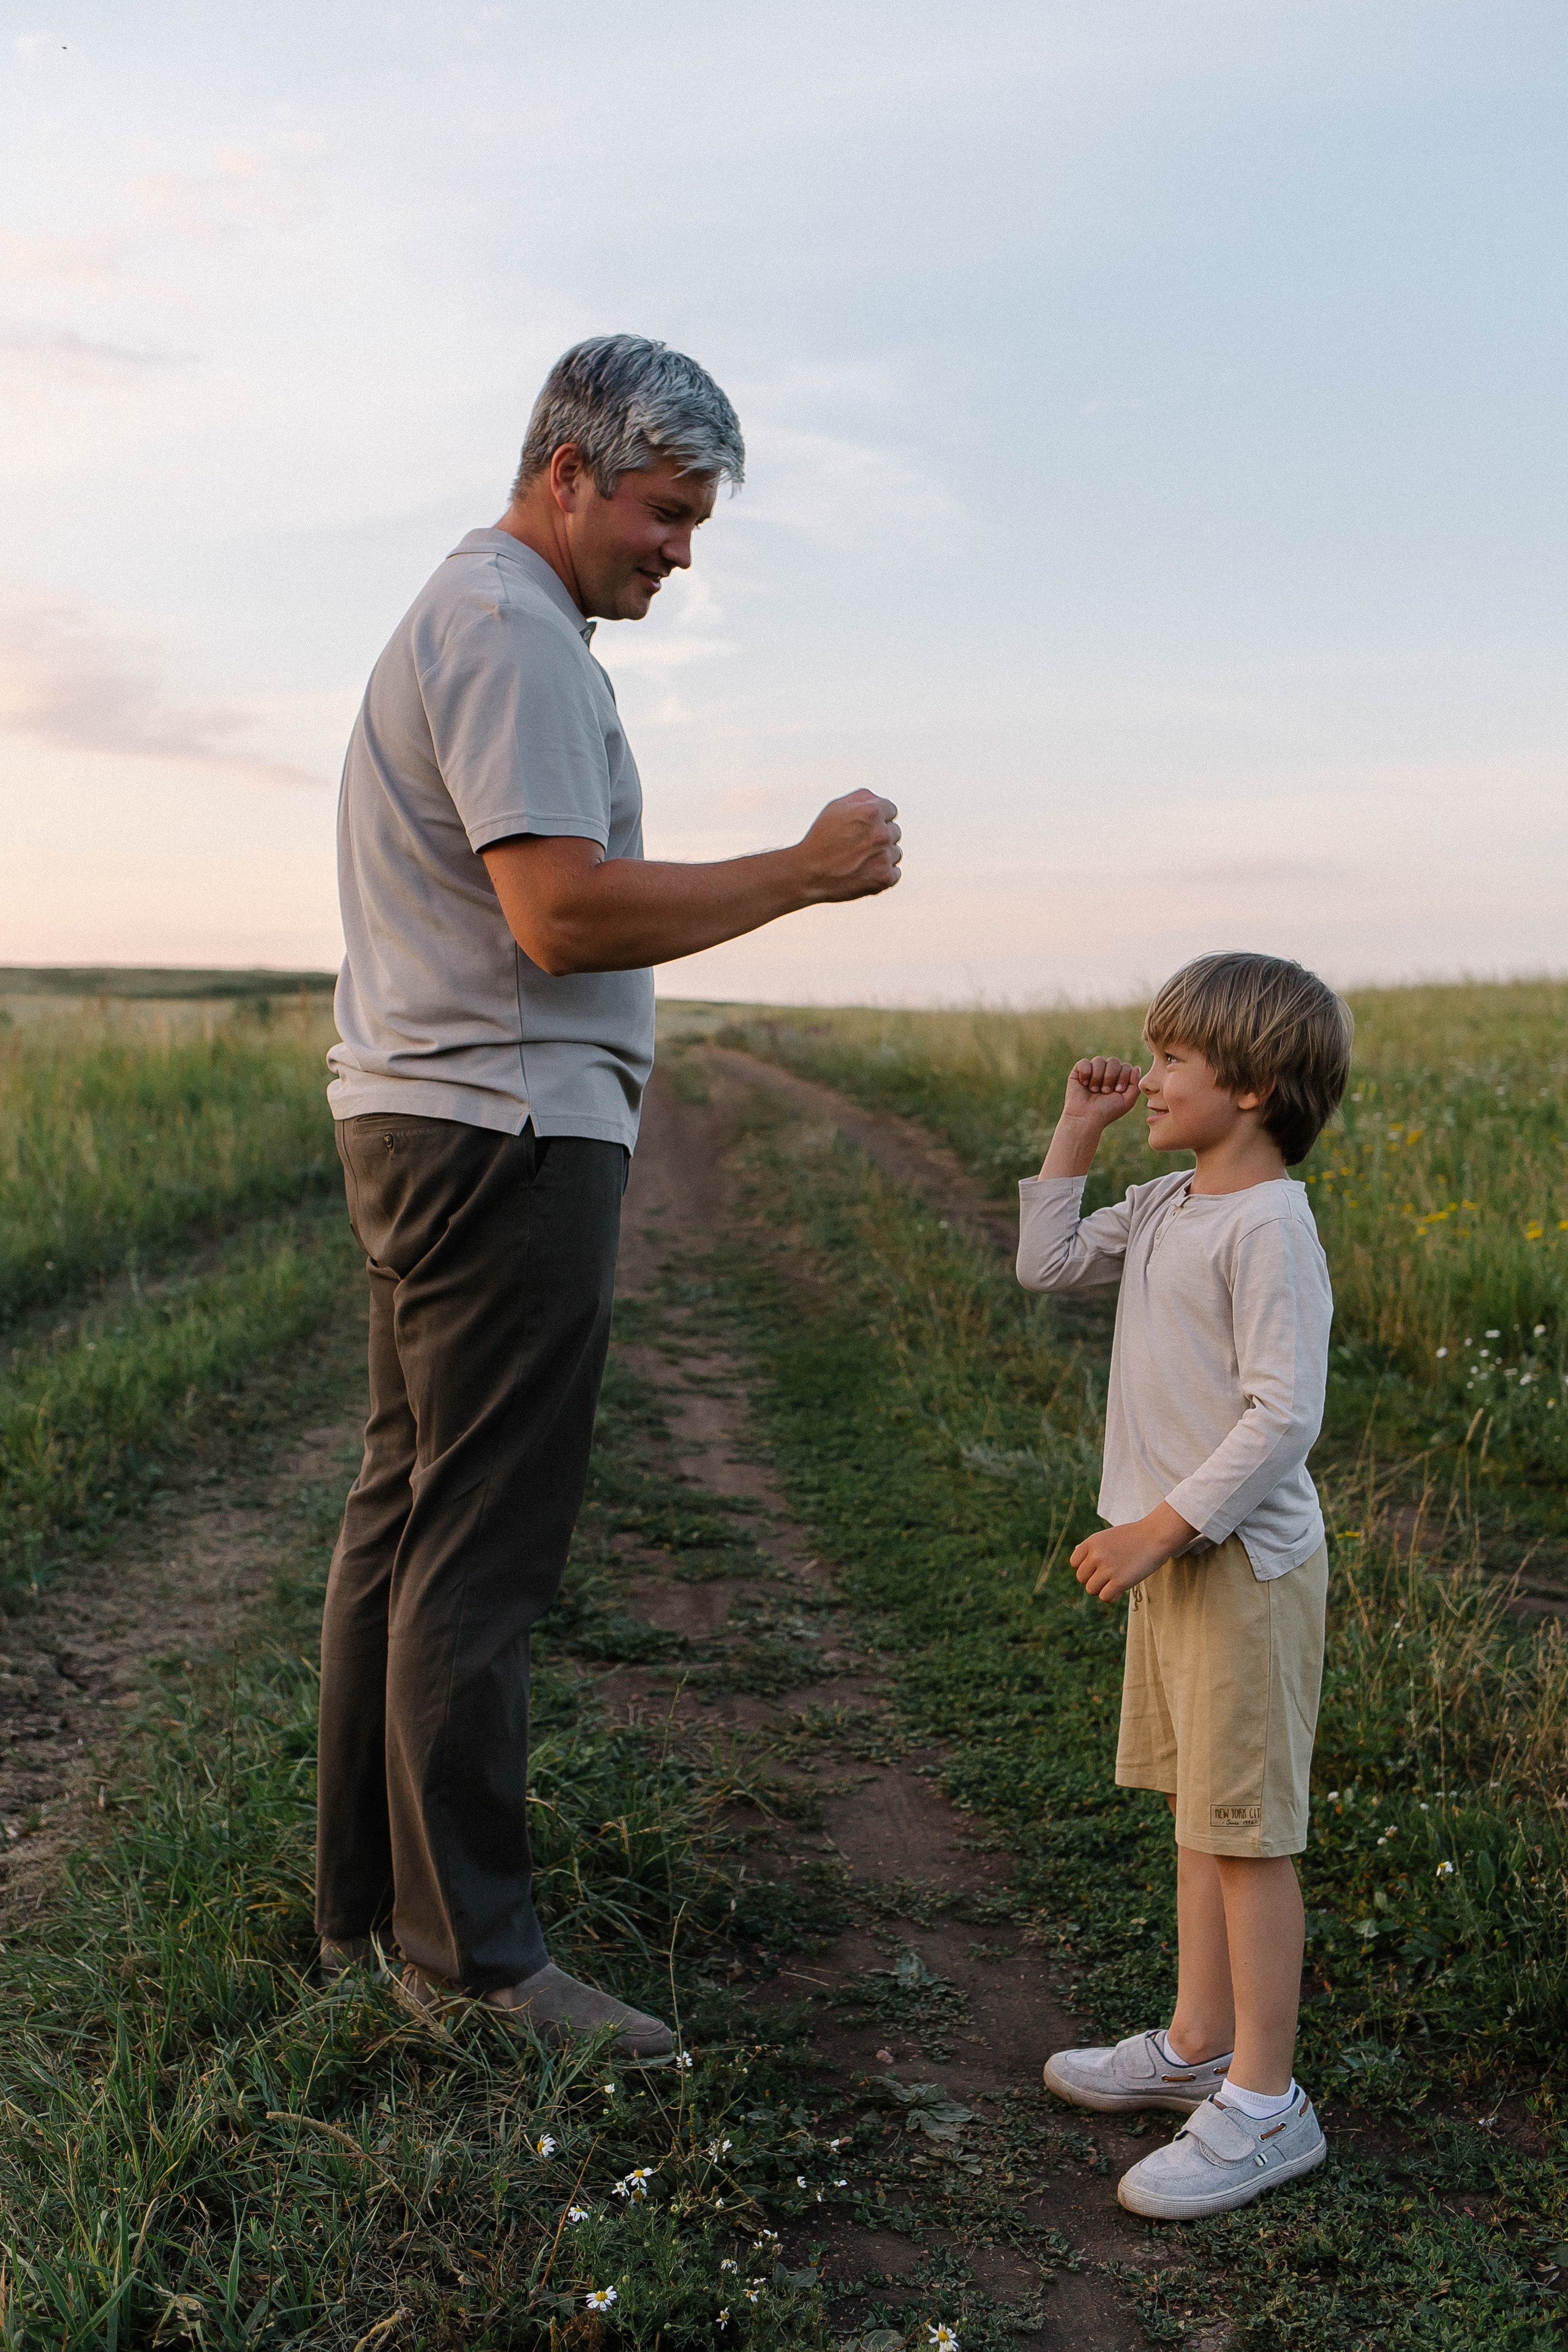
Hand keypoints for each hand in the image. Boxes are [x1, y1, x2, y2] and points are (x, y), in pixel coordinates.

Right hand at [794, 790, 901, 902]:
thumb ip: (863, 798)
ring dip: (882, 856)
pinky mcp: (885, 878)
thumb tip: (880, 800)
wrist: (809, 874)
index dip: (876, 818)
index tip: (863, 827)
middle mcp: (882, 833)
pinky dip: (883, 874)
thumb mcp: (836, 807)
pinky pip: (895, 873)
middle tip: (857, 845)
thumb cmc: (820, 839)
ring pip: (895, 853)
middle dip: (879, 836)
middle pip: (894, 831)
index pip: (891, 810)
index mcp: (872, 812)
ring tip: (859, 860)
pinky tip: (865, 872)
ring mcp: (885, 857)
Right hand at [1038, 1056, 1143, 1177]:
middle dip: (1110, 1077)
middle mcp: (1106, 1072)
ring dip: (1098, 1077)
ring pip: (1099, 1060)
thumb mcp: (1127, 1100)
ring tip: (1094, 1091)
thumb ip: (1135, 1084)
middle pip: (1114, 1061)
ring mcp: (1092, 1070)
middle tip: (1105, 1092)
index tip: (1117, 1091)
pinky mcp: (1078, 1071)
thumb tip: (1136, 1067)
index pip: (1126, 1066)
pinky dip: (1086, 1073)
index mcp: (1119, 1077)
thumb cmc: (1107, 1111)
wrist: (1087, 1118)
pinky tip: (1084, 1084)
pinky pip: (1084, 1062)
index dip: (1123, 1077)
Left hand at [1071, 1503, 1196, 1602]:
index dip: (1086, 1568)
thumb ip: (1092, 1548)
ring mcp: (1107, 1569)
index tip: (1098, 1567)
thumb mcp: (1108, 1536)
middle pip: (1082, 1578)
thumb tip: (1074, 1559)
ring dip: (1102, 1589)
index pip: (1074, 1563)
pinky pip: (1105, 1597)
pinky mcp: (1120, 1582)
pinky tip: (1120, 1590)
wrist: (1156, 1536)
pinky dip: (1111, 1597)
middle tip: (1109, 1575)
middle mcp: (1096, 1555)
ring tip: (1115, 1582)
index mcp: (1091, 1542)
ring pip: (1091, 1589)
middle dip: (1094, 1579)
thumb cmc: (1134, 1536)